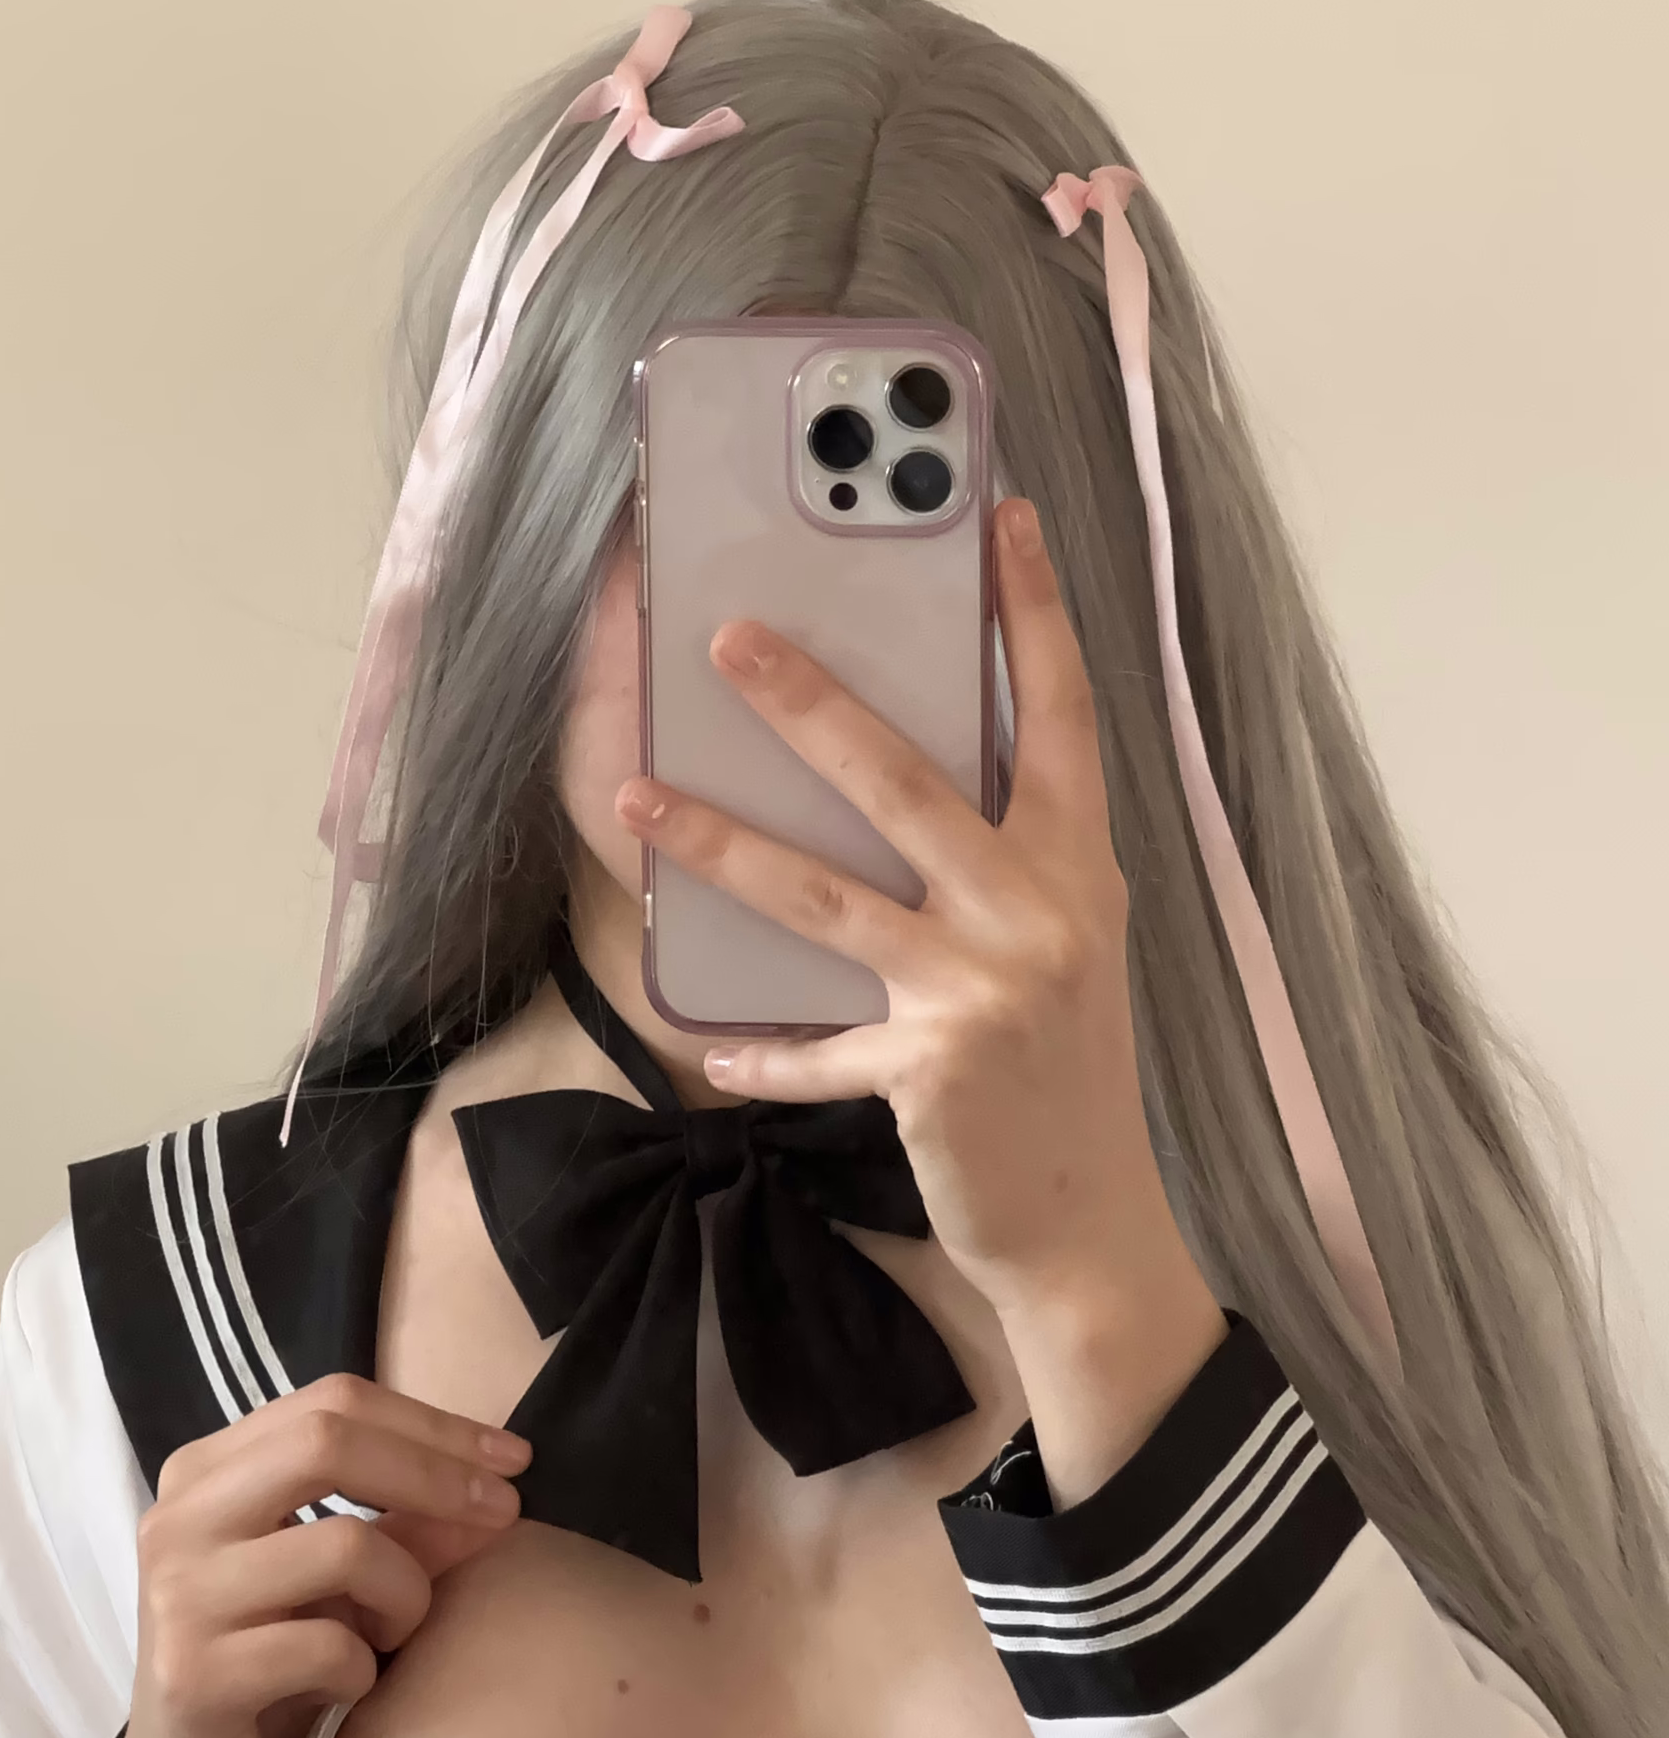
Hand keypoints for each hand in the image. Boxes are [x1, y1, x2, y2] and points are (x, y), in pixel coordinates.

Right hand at [98, 1379, 528, 1737]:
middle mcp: (179, 1518)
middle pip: (328, 1442)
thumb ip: (401, 1523)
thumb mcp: (338, 1582)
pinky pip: (330, 1647)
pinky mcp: (193, 1676)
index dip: (434, 1423)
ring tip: (395, 1634)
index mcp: (207, 1472)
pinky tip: (349, 1690)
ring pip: (345, 1545)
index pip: (333, 1401)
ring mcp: (179, 1595)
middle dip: (436, 1474)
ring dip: (406, 1594)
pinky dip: (366, 1669)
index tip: (514, 1459)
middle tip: (505, 1516)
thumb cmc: (271, 1669)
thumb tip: (499, 1483)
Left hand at [613, 497, 1224, 1501]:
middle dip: (811, 703)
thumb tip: (908, 785)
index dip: (1033, 612)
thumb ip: (1009, 865)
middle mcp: (1038, 911)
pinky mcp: (929, 1070)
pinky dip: (765, 1056)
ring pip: (827, 897)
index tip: (1005, 514)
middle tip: (728, 633)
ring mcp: (983, 990)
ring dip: (725, 844)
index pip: (1060, 714)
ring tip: (643, 800)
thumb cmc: (1069, 1075)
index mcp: (1078, 866)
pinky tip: (714, 1050)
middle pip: (907, 781)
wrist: (1094, 1223)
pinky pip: (817, 1051)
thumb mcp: (1067, 947)